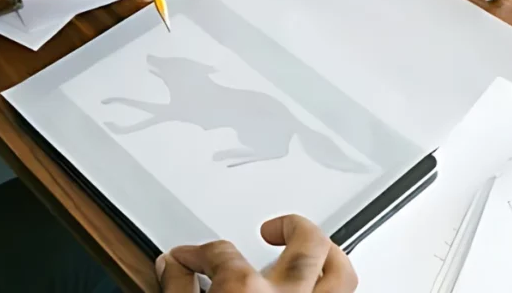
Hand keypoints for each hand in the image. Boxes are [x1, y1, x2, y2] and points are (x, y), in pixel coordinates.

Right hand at [156, 215, 357, 292]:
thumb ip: (177, 291)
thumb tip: (171, 264)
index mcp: (246, 292)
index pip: (219, 253)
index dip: (198, 252)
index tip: (189, 257)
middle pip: (305, 241)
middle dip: (289, 225)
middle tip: (269, 228)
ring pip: (340, 272)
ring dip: (327, 252)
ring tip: (308, 246)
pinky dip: (332, 286)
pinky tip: (317, 285)